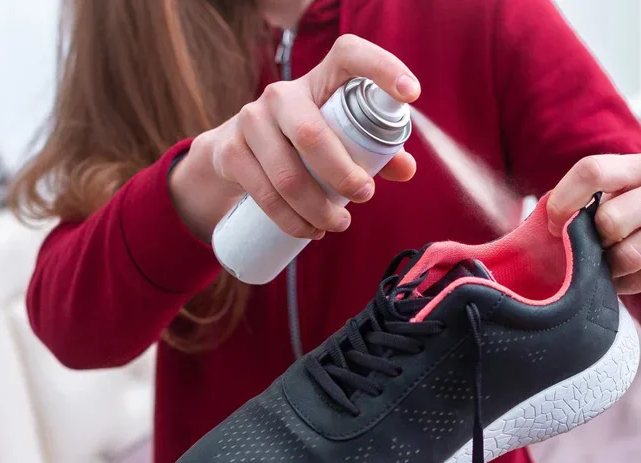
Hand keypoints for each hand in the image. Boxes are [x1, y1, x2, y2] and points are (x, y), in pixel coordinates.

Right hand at [169, 34, 419, 241]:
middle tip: (365, 196)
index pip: (349, 54)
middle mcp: (281, 95)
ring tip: (339, 224)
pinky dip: (292, 220)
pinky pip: (265, 194)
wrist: (234, 154)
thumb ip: (376, 151)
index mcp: (319, 81)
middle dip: (343, 175)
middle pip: (312, 134)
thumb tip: (406, 168)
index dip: (382, 66)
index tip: (411, 93)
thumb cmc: (302, 144)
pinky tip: (309, 230)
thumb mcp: (338, 140)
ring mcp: (250, 120)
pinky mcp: (230, 152)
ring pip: (288, 174)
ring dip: (318, 209)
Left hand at [547, 154, 640, 293]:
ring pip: (626, 256)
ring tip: (610, 260)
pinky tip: (628, 274)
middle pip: (609, 221)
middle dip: (594, 240)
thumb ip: (592, 197)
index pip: (592, 171)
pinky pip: (640, 280)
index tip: (554, 223)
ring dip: (608, 266)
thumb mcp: (630, 188)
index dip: (564, 199)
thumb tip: (541, 221)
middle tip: (594, 245)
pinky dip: (624, 283)